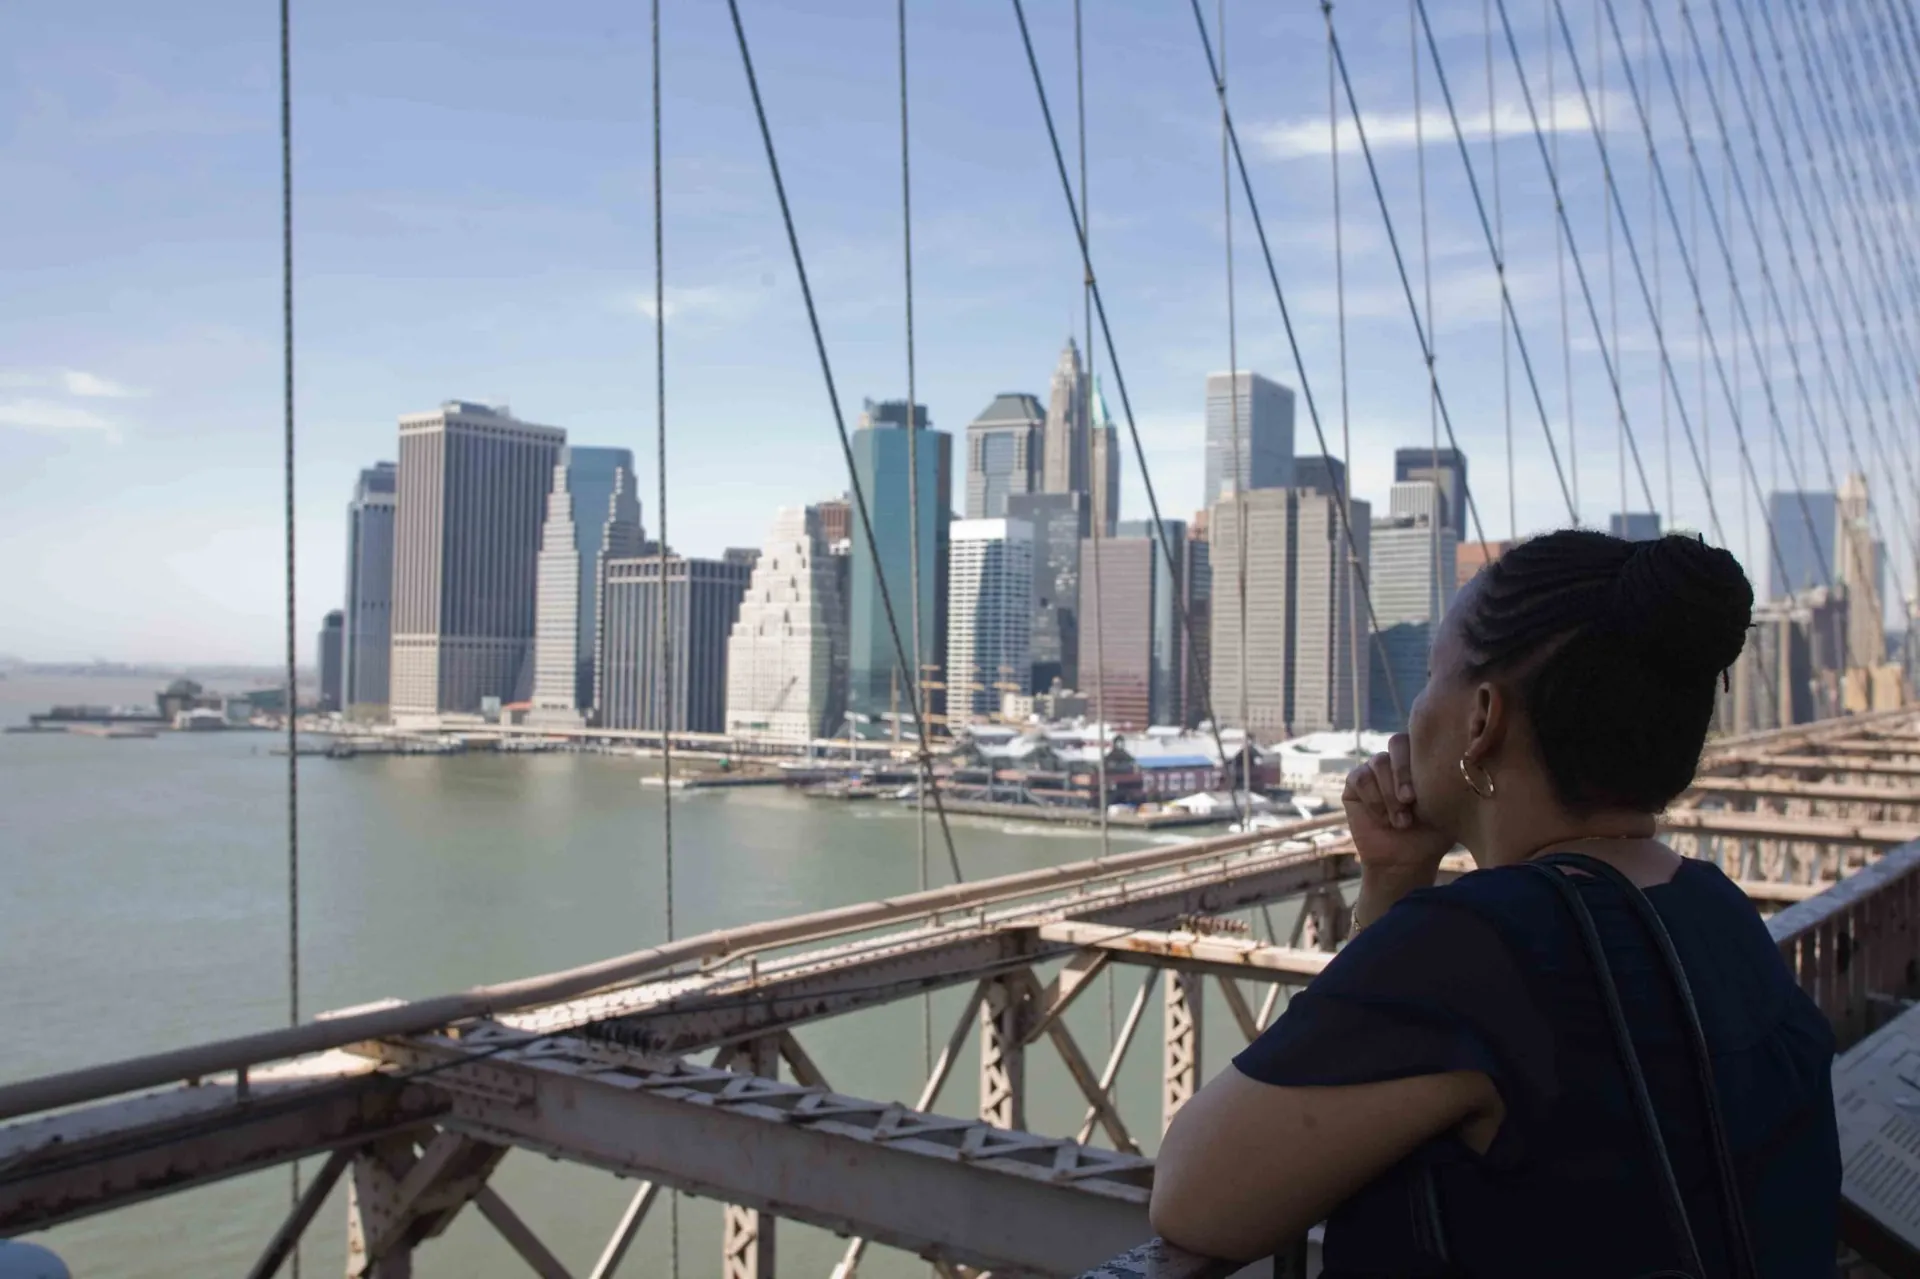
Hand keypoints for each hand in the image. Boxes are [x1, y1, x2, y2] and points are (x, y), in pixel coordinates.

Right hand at [1341, 734, 1451, 880]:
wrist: (1404, 862)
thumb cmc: (1431, 836)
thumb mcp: (1446, 809)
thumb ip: (1447, 784)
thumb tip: (1458, 762)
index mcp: (1422, 761)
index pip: (1420, 739)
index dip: (1419, 759)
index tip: (1424, 791)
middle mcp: (1397, 760)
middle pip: (1396, 743)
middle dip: (1402, 773)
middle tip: (1408, 800)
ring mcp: (1374, 770)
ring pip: (1377, 763)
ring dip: (1389, 794)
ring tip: (1400, 821)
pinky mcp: (1355, 783)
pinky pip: (1360, 778)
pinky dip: (1373, 799)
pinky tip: (1382, 818)